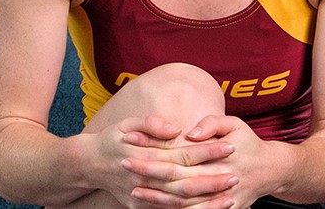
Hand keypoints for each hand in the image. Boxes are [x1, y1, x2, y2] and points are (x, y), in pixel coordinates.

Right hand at [108, 115, 240, 207]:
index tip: (231, 145)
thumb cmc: (112, 140)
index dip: (209, 150)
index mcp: (147, 155)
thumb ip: (151, 123)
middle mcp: (146, 178)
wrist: (88, 164)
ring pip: (179, 202)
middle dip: (212, 181)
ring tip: (230, 197)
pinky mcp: (140, 206)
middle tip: (236, 176)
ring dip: (205, 202)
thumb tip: (176, 130)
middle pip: (186, 182)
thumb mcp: (127, 123)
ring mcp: (143, 196)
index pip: (185, 154)